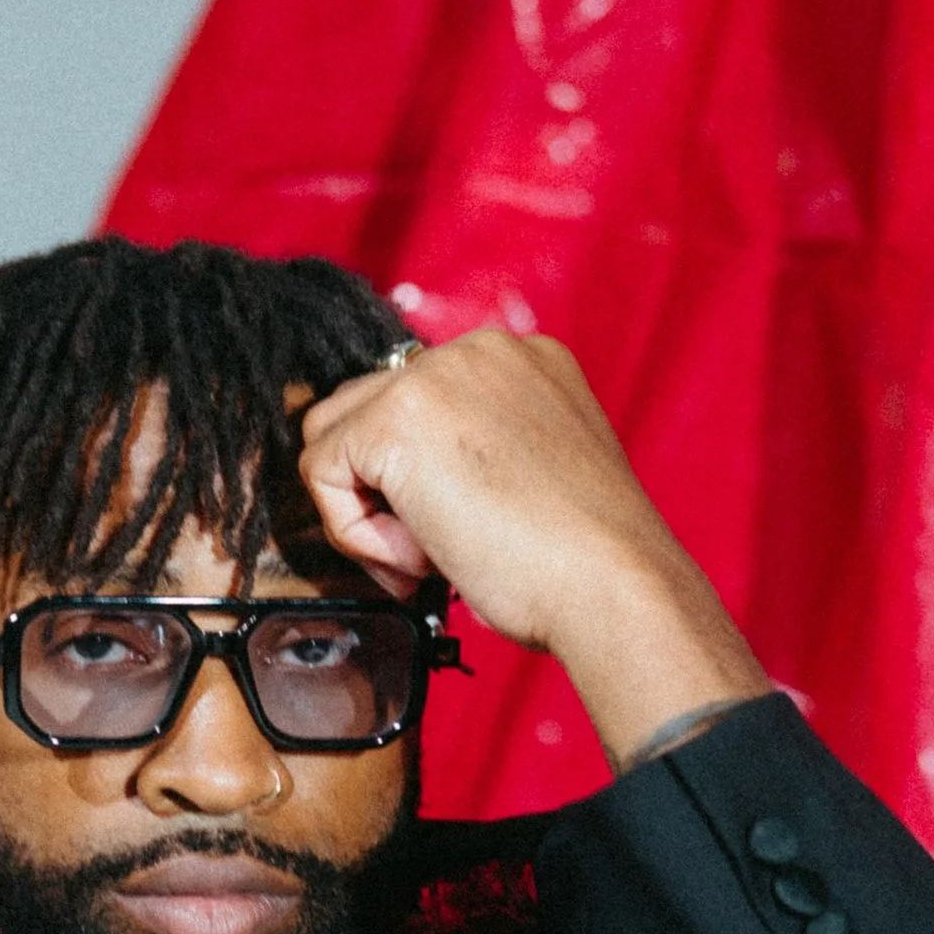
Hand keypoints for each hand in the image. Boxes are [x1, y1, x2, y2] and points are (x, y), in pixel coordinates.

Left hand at [296, 328, 769, 769]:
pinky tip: (421, 557)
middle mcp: (478, 350)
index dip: (416, 482)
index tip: (457, 533)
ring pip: (334, 440)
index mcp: (520, 361)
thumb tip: (403, 485)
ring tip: (428, 558)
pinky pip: (321, 474)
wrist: (612, 584)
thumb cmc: (580, 561)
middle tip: (433, 556)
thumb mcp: (530, 476)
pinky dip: (354, 533)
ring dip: (365, 513)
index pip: (416, 404)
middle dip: (383, 494)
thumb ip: (471, 457)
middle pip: (364, 412)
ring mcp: (437, 375)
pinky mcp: (397, 416)